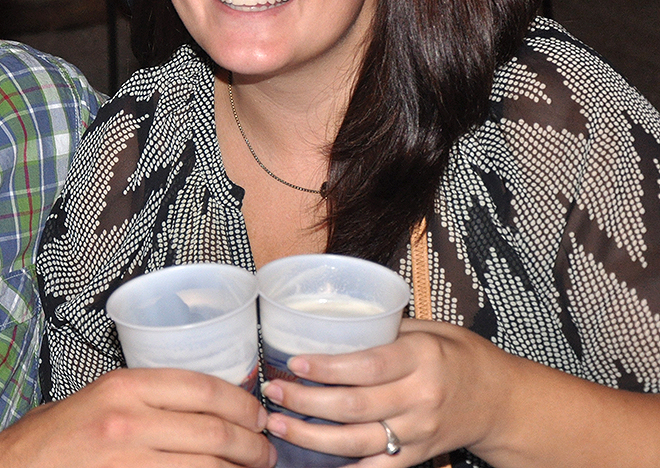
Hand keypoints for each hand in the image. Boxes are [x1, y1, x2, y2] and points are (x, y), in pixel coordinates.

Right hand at [0, 367, 276, 467]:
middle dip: (253, 444)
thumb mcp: (98, 399)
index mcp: (124, 388)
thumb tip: (205, 407)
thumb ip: (144, 399)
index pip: (203, 388)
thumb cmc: (53, 439)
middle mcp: (129, 422)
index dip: (242, 403)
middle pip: (215, 431)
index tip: (258, 415)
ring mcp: (129, 462)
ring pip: (209, 467)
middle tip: (267, 451)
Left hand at [260, 319, 510, 466]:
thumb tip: (333, 322)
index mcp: (422, 359)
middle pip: (354, 406)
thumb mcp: (430, 329)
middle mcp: (420, 399)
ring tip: (278, 423)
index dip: (328, 367)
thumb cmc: (461, 356)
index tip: (294, 363)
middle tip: (273, 392)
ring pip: (357, 441)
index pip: (367, 366)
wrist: (502, 401)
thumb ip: (386, 329)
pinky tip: (313, 461)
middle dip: (306, 402)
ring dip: (312, 436)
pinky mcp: (418, 456)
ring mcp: (419, 433)